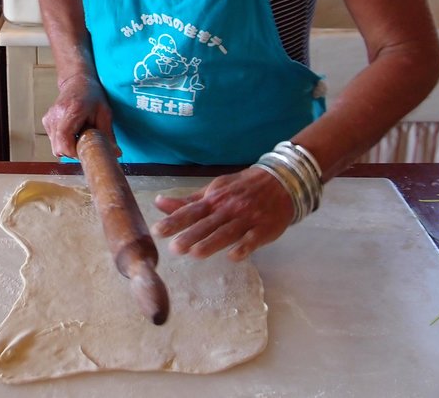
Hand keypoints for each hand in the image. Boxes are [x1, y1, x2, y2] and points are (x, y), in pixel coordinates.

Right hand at [42, 74, 119, 158]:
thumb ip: (108, 135)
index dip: (73, 152)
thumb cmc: (92, 95)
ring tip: (79, 134)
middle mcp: (56, 115)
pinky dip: (64, 141)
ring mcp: (49, 118)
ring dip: (68, 146)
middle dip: (72, 151)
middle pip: (58, 147)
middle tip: (84, 142)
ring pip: (55, 146)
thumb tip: (116, 153)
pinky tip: (72, 131)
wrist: (77, 81)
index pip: (64, 140)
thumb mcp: (104, 113)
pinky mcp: (46, 121)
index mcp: (71, 111)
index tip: (84, 150)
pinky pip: (54, 141)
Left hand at [151, 167, 294, 261]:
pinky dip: (244, 247)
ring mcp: (247, 218)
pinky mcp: (264, 228)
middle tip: (174, 248)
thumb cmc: (242, 189)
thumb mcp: (214, 190)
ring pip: (227, 232)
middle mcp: (228, 209)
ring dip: (212, 242)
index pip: (190, 211)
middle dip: (190, 235)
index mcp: (214, 199)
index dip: (174, 221)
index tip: (157, 231)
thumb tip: (158, 202)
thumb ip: (187, 201)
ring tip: (195, 254)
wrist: (281, 182)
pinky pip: (253, 239)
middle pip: (206, 224)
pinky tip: (234, 256)